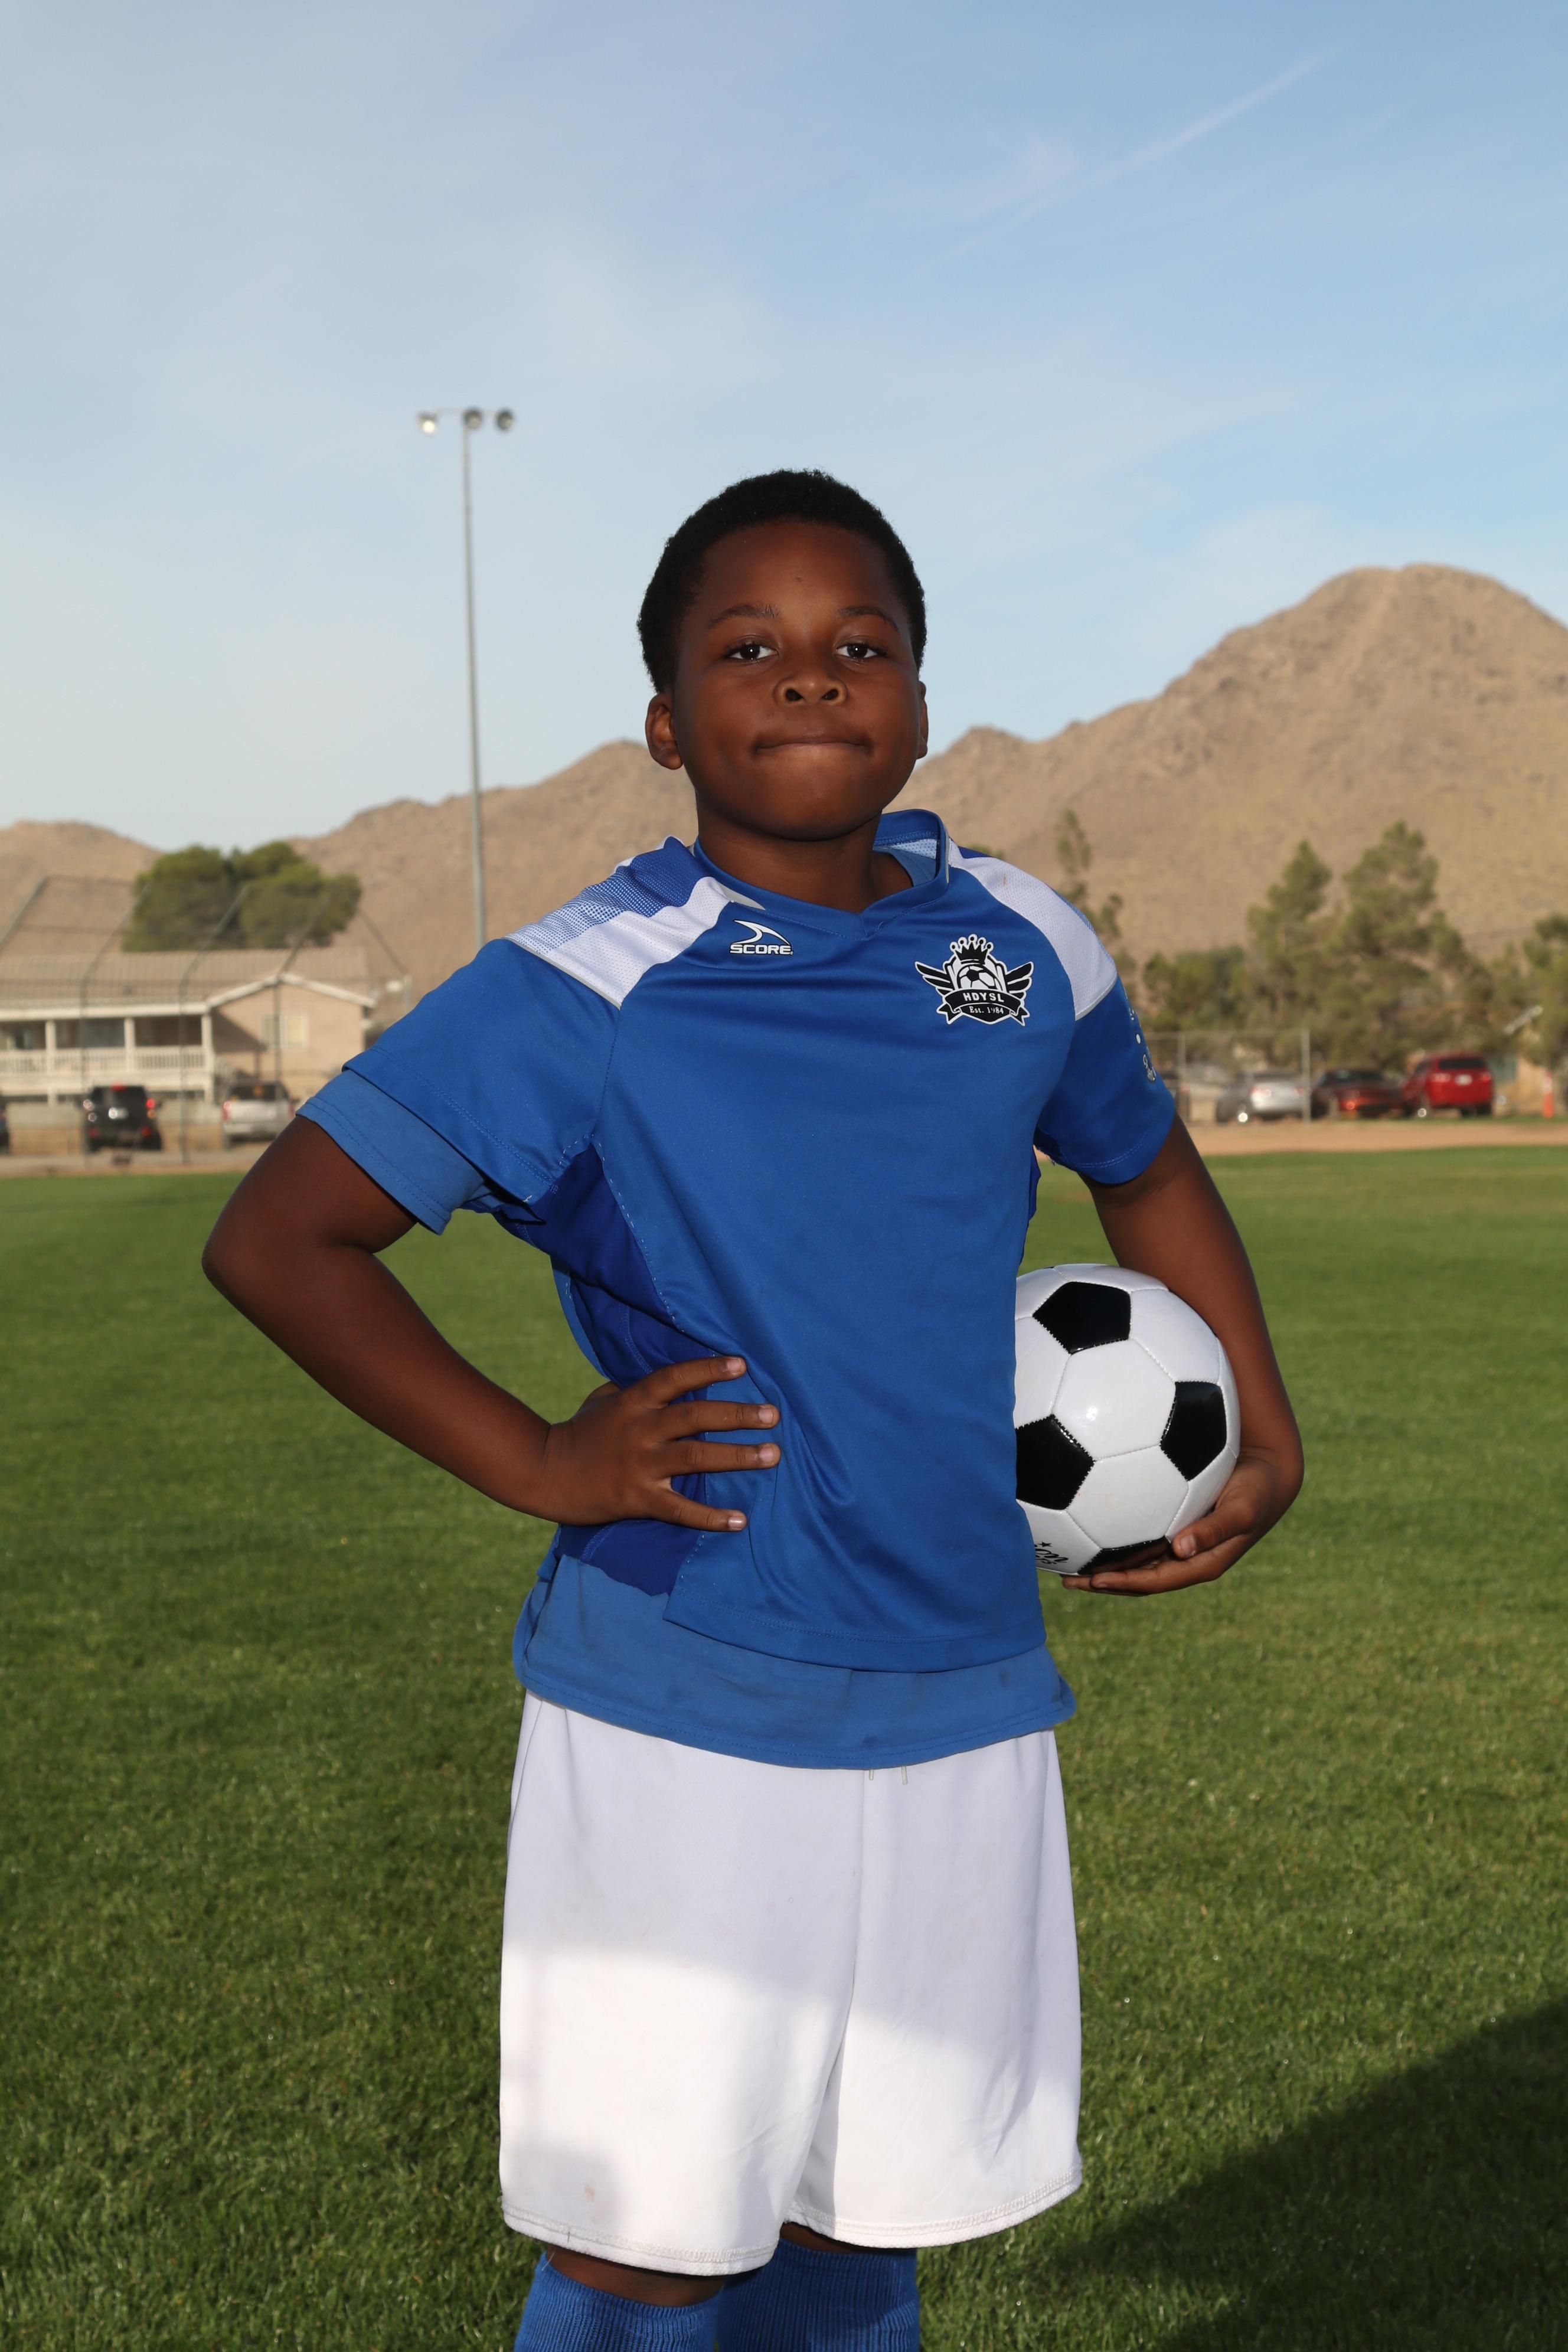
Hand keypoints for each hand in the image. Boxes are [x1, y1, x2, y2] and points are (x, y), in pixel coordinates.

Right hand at [531, 1355, 778, 1533]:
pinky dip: (711, 1516)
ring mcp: (640, 1465)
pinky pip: (680, 1509)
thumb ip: (635, 1388)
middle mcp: (640, 1430)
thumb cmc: (578, 1433)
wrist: (544, 1473)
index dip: (708, 1369)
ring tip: (772, 1455)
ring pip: (697, 1457)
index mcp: (633, 1401)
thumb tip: (668, 1379)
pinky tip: (740, 1521)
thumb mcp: (602, 1399)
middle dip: (737, 1414)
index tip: (742, 1365)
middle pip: (695, 1416)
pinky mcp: (638, 1499)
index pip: (675, 1378)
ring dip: (738, 1456)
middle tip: (773, 1414)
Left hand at [1060, 1447, 1296, 1596]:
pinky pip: (1140, 1536)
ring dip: (1103, 1562)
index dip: (1124, 1582)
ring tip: (1067, 1559)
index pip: (1155, 1580)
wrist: (1268, 1474)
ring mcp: (1179, 1542)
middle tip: (1065, 1578)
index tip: (1094, 1580)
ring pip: (1135, 1559)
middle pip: (1137, 1577)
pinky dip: (1115, 1536)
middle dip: (1102, 1581)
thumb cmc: (1257, 1491)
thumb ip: (1215, 1529)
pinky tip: (1089, 1523)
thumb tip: (1182, 1547)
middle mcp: (1185, 1557)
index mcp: (1200, 1563)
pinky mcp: (1175, 1523)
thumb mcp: (1241, 1510)